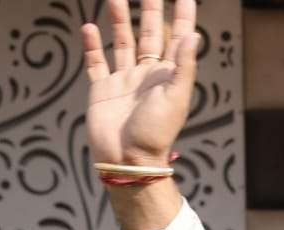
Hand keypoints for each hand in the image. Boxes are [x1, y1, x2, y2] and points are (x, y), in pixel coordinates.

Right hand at [81, 0, 198, 166]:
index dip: (182, 17)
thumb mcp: (175, 98)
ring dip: (120, 21)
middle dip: (150, 11)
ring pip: (122, 43)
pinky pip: (96, 63)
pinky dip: (92, 46)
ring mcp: (124, 81)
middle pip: (149, 35)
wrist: (127, 159)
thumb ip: (183, 66)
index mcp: (168, 77)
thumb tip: (193, 35)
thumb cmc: (156, 133)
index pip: (177, 40)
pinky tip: (89, 27)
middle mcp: (147, 75)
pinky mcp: (102, 90)